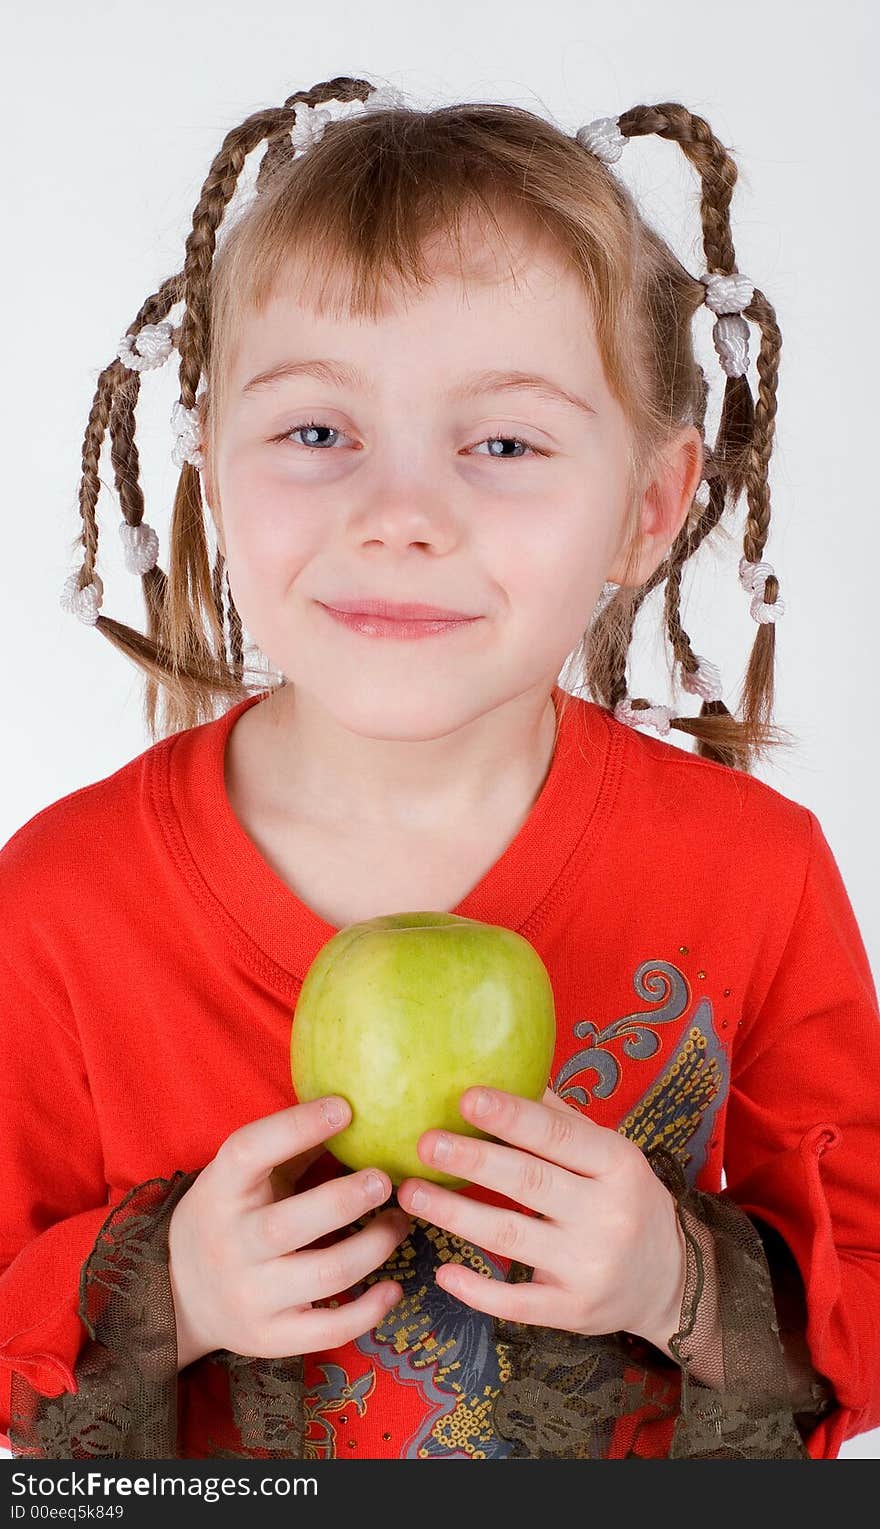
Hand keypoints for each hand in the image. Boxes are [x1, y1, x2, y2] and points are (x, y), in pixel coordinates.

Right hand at [167, 1096, 409, 1368]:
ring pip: (326, 1273)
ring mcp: (250, 1296)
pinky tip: (394, 1287)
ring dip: (375, 1246)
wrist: (181, 1296)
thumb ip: (289, 1146)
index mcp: (219, 1192)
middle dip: (348, 1198)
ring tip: (399, 1222)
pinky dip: (371, 1310)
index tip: (344, 1108)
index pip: (249, 1151)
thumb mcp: (243, 1177)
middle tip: (385, 1180)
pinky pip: (330, 1329)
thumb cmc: (228, 1217)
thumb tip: (352, 1107)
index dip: (297, 1126)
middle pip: (291, 1222)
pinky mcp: (271, 1338)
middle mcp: (230, 1245)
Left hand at [396, 1086, 685, 1352]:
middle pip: (528, 1182)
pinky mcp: (573, 1310)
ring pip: (510, 1237)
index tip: (466, 1097)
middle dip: (472, 1161)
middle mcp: (606, 1215)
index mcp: (617, 1165)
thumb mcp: (610, 1153)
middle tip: (424, 1142)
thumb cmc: (626, 1200)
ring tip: (411, 1193)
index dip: (511, 1117)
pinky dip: (478, 1289)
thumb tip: (507, 1070)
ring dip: (454, 1215)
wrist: (672, 1279)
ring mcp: (589, 1267)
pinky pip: (518, 1302)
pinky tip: (442, 1271)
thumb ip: (561, 1120)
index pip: (557, 1136)